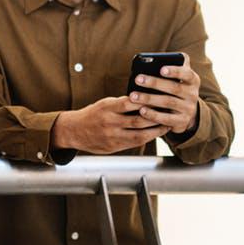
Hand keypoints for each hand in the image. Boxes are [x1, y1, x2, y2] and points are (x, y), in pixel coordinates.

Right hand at [51, 96, 170, 153]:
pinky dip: (147, 138)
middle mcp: (110, 122)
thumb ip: (122, 104)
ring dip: (156, 130)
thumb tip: (144, 98)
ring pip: (139, 134)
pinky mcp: (114, 146)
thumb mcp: (105, 103)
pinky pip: (134, 143)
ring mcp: (112, 136)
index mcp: (108, 107)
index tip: (160, 98)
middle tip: (169, 113)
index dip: (148, 101)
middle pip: (139, 120)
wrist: (74, 131)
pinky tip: (155, 134)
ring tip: (166, 124)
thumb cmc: (93, 114)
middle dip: (156, 117)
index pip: (131, 102)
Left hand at [127, 55, 201, 136]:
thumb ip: (172, 66)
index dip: (175, 71)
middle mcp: (193, 94)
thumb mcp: (179, 78)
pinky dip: (153, 115)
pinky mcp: (181, 122)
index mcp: (193, 80)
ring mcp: (188, 109)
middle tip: (138, 79)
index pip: (186, 74)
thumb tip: (153, 59)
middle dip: (154, 83)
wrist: (188, 113)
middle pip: (174, 88)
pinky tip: (142, 110)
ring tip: (134, 96)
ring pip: (168, 102)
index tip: (161, 69)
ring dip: (149, 99)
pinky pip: (166, 119)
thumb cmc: (177, 89)